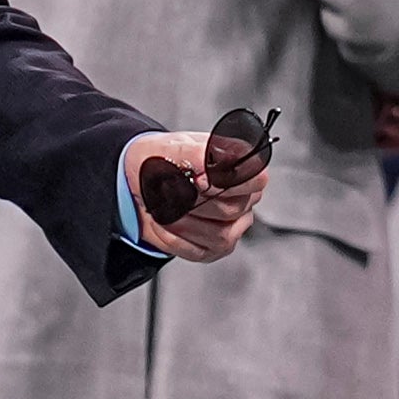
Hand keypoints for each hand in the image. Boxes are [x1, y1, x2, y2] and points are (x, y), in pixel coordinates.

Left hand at [123, 131, 265, 262]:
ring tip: (162, 207)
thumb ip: (195, 155)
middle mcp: (243, 200)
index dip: (228, 182)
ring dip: (184, 222)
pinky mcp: (213, 248)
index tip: (198, 181)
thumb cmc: (163, 159)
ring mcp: (231, 227)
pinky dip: (172, 237)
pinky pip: (198, 251)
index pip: (256, 179)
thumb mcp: (172, 147)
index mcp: (240, 168)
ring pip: (220, 236)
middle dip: (196, 203)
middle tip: (170, 192)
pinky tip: (160, 221)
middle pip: (232, 209)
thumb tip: (207, 175)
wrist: (142, 179)